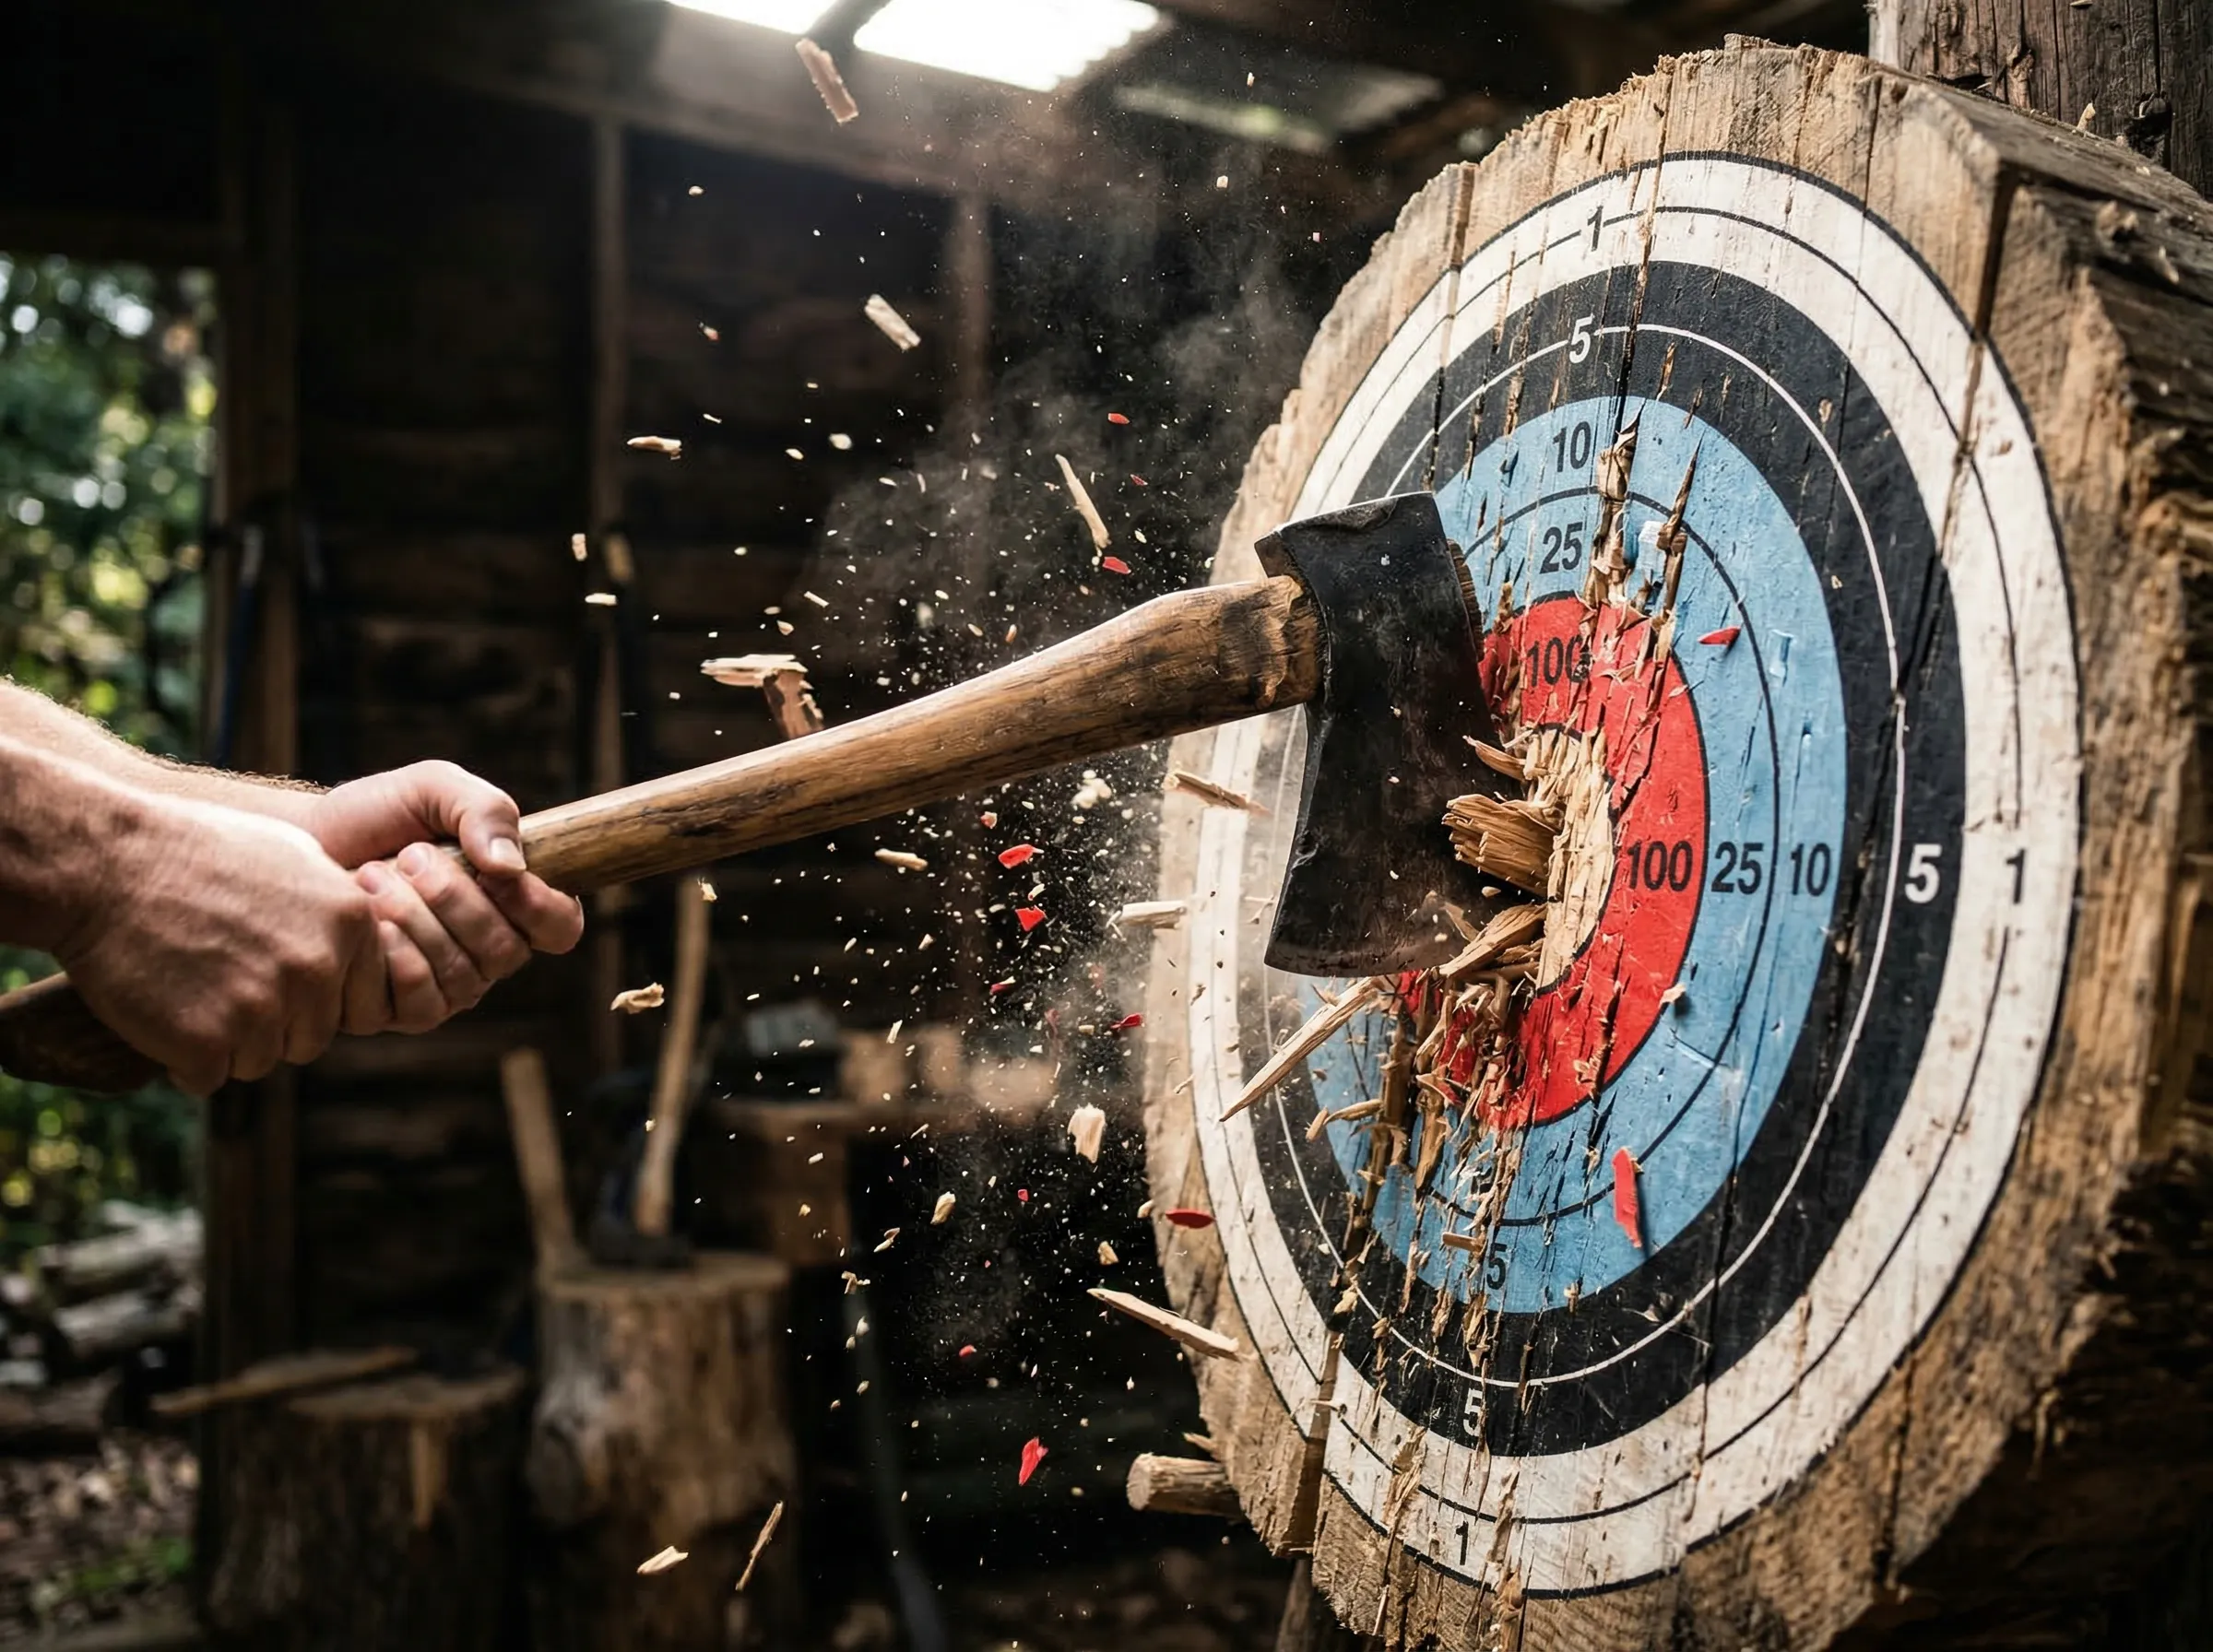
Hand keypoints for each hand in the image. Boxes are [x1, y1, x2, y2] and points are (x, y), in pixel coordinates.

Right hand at [57, 795, 386, 1095]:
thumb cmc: (197, 850)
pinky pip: (208, 1078)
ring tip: (191, 989)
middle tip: (222, 982)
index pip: (362, 1001)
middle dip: (273, 1023)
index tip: (274, 974)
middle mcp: (317, 969)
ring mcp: (263, 1008)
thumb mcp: (295, 856)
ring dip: (227, 1042)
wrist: (106, 861)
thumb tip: (374, 941)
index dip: (316, 997)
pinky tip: (162, 1012)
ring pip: (261, 1061)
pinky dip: (182, 1059)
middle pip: (311, 1037)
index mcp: (351, 923)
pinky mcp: (204, 1042)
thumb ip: (339, 908)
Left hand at [299, 762, 582, 1032]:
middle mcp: (488, 951)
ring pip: (463, 976)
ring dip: (414, 920)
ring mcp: (448, 984)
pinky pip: (421, 1002)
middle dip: (454, 899)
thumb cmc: (376, 816)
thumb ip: (485, 811)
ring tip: (372, 877)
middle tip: (409, 855)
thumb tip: (511, 867)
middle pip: (506, 951)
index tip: (494, 871)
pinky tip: (364, 923)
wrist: (302, 843)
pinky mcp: (401, 1008)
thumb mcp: (434, 788)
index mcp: (513, 901)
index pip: (561, 927)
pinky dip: (392, 957)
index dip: (538, 906)